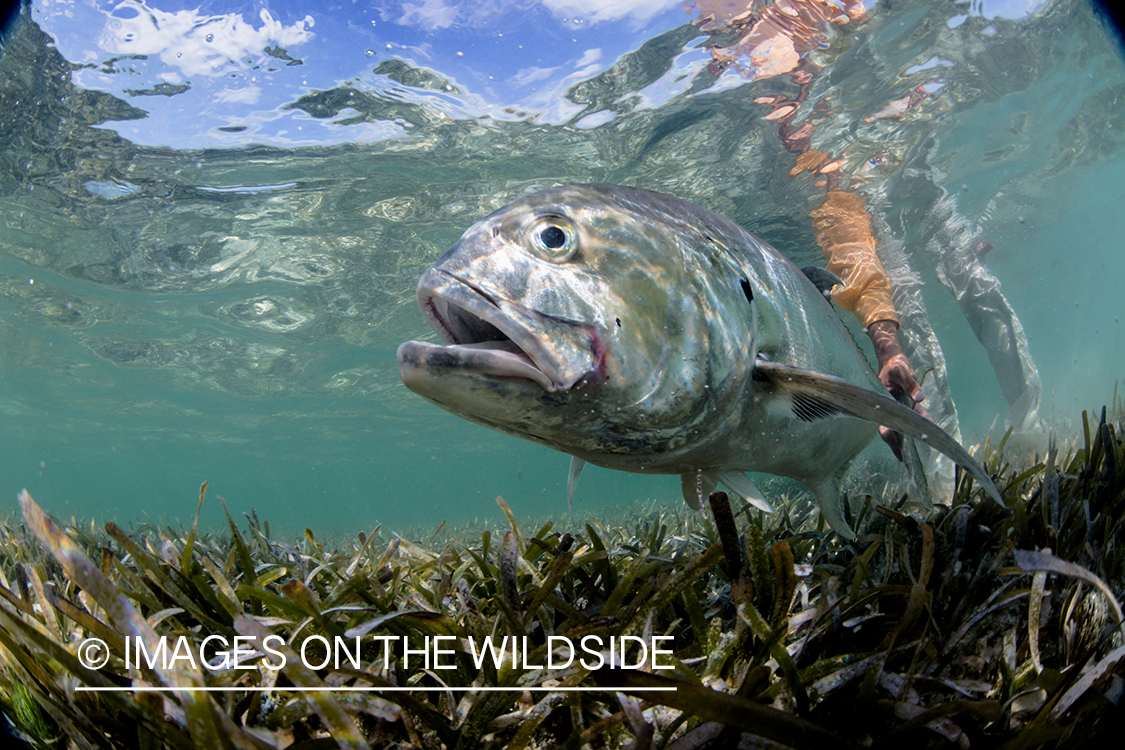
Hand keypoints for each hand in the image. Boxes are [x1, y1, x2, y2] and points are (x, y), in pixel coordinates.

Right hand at [867, 320, 928, 459]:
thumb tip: (920, 397)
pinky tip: (928, 427)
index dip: (891, 438)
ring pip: (904, 423)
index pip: (884, 425)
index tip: (898, 450)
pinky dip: (919, 421)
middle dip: (900, 444)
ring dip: (912, 433)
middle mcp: (890, 407)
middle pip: (893, 429)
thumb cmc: (893, 365)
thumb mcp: (901, 371)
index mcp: (883, 403)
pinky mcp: (906, 402)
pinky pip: (912, 415)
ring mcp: (898, 406)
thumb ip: (911, 384)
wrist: (892, 358)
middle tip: (906, 459)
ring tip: (923, 444)